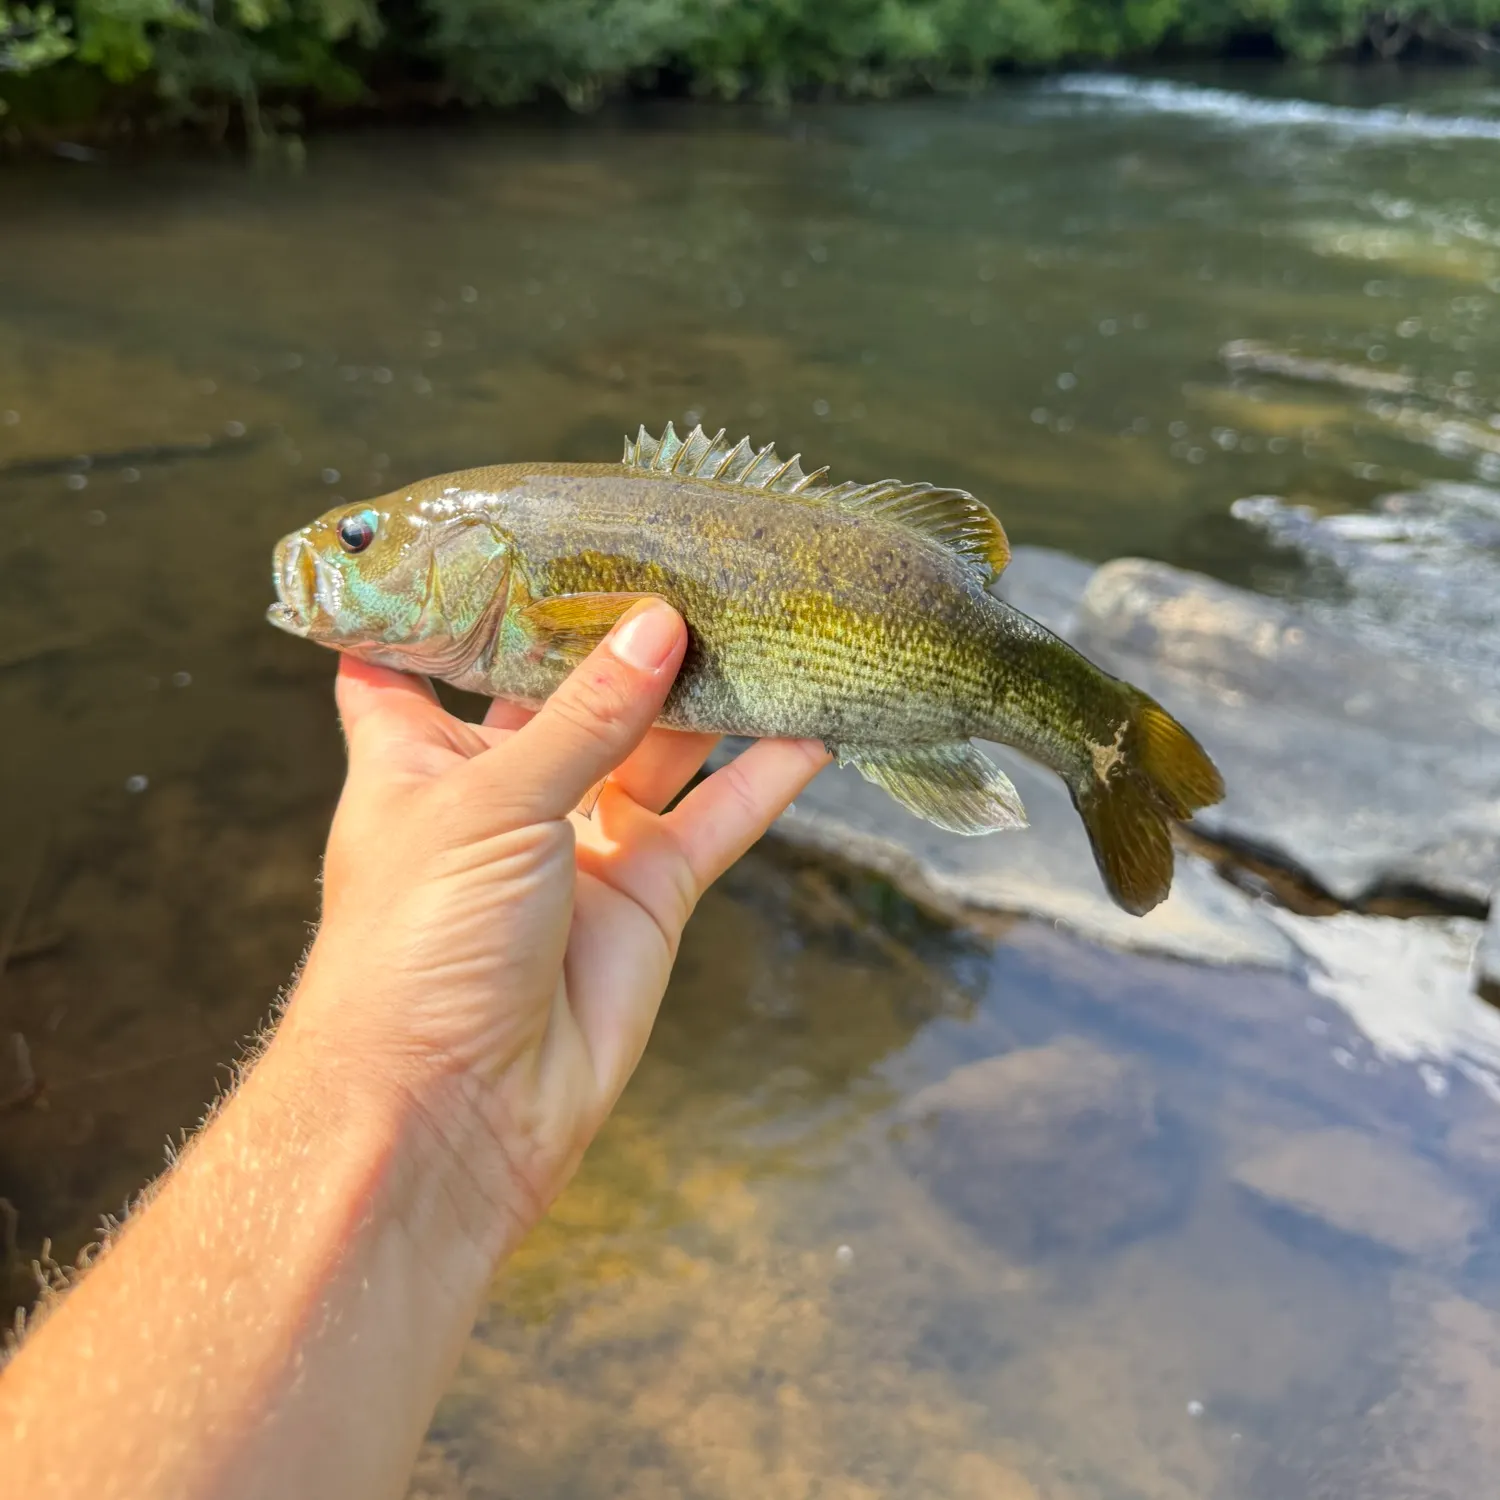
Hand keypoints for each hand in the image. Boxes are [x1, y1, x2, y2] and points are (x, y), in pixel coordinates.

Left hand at [280, 599, 828, 1256]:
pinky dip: (763, 781)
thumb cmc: (419, 943)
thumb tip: (659, 626)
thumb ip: (584, 715)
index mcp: (417, 759)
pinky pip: (713, 821)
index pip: (413, 661)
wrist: (452, 1111)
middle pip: (564, 692)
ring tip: (761, 623)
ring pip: (653, 749)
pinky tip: (811, 730)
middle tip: (681, 560)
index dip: (444, 606)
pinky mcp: (645, 896)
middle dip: (615, 635)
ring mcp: (578, 845)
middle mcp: (499, 793)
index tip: (491, 539)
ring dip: (704, 697)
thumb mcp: (489, 802)